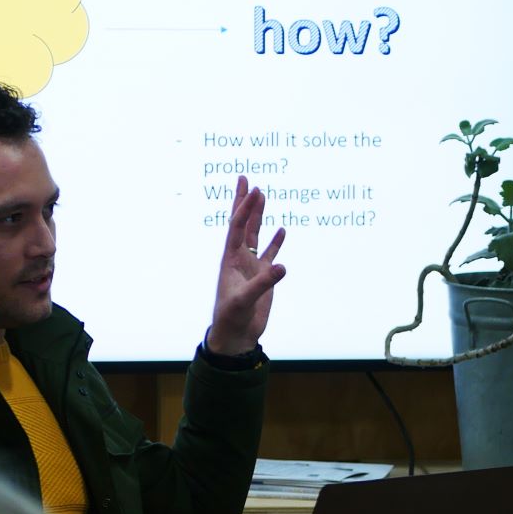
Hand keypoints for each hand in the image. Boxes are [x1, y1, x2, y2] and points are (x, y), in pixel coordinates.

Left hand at [206, 175, 286, 354]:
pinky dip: (276, 242)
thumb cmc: (232, 317)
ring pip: (255, 234)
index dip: (244, 208)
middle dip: (244, 202)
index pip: (237, 227)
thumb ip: (263, 283)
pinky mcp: (263, 277)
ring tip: (262, 195)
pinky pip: (270, 254)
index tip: (253, 190)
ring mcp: (251, 266)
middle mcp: (239, 258)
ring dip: (258, 215)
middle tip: (245, 179)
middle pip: (242, 223)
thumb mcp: (244, 300)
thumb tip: (282, 267)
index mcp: (230, 259)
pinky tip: (281, 230)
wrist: (236, 334)